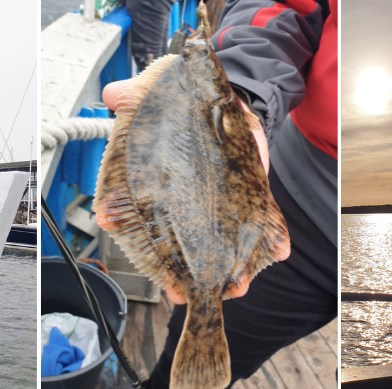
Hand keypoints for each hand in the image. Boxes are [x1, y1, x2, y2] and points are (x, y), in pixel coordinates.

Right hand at [98, 79, 282, 300]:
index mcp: (151, 184)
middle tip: (183, 293)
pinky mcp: (245, 200)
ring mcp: (214, 208)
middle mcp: (179, 205)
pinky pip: (258, 226)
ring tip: (236, 285)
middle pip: (173, 248)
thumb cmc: (185, 107)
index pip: (128, 209)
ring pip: (215, 247)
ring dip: (227, 270)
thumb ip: (136, 96)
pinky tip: (278, 251)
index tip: (114, 228)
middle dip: (177, 275)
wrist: (230, 102)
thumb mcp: (158, 96)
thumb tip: (114, 93)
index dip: (119, 220)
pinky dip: (271, 241)